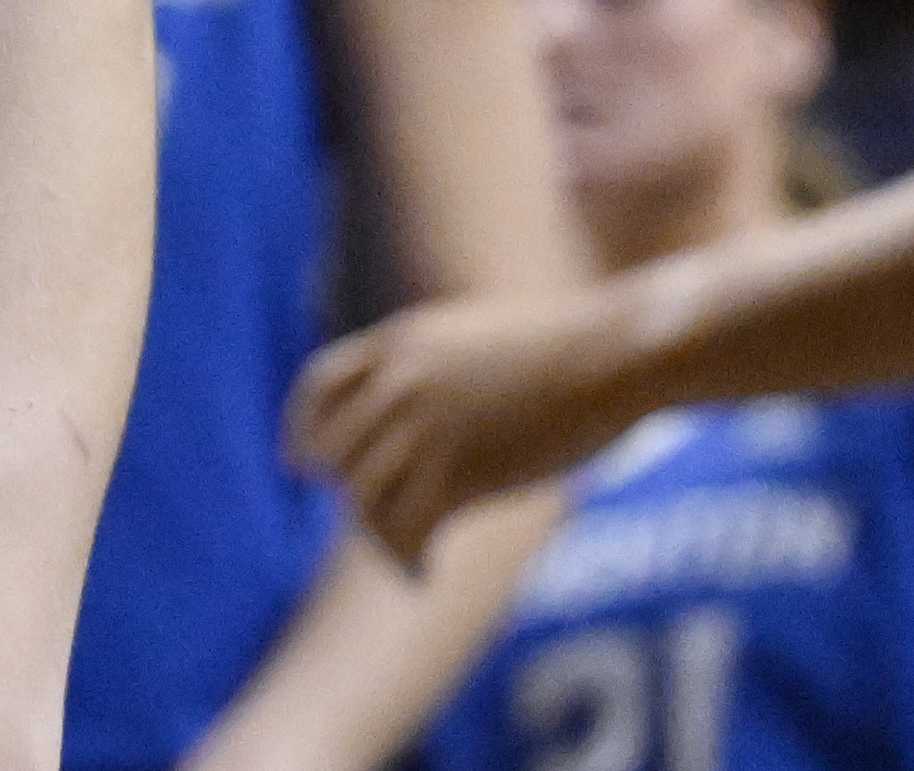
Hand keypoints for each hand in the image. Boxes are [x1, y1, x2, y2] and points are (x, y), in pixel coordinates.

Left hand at [286, 284, 646, 564]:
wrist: (615, 356)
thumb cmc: (569, 348)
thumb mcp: (480, 338)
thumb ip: (437, 365)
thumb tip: (419, 402)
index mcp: (401, 342)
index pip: (318, 385)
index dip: (301, 428)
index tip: (299, 463)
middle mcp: (400, 380)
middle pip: (333, 450)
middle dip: (347, 489)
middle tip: (380, 521)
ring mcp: (426, 424)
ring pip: (361, 495)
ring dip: (378, 537)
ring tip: (410, 557)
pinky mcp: (459, 470)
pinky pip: (402, 528)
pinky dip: (405, 559)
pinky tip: (424, 574)